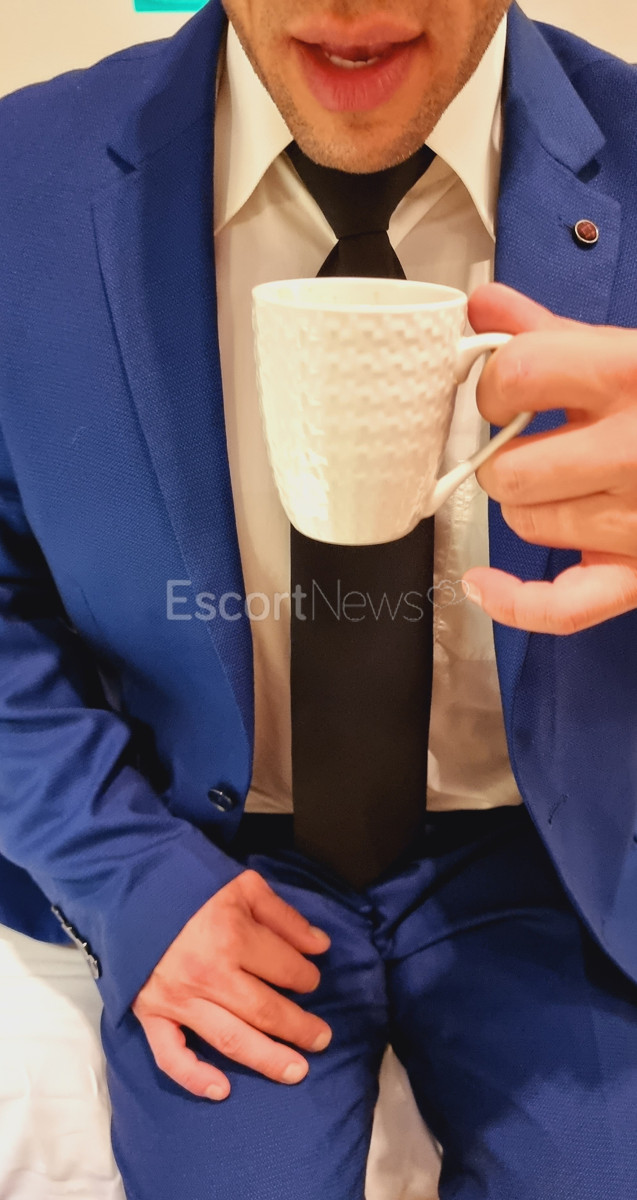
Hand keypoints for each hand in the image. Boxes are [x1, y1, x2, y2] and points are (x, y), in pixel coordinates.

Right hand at [131, 869, 331, 1100]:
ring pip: (232, 1039)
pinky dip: (195, 1078)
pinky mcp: (151, 1014)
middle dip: (300, 1028)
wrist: (133, 891)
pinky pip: (172, 1056)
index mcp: (232, 935)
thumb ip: (285, 917)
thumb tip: (320, 947)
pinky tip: (222, 1090)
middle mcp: (208, 973)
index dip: (307, 977)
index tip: (311, 980)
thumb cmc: (192, 888)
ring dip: (268, 1059)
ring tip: (297, 1071)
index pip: (286, 969)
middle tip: (321, 1038)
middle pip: (266, 1011)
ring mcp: (178, 998)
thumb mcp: (245, 886)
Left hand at [463, 282, 636, 633]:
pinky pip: (561, 606)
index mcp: (630, 378)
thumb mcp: (629, 353)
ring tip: (565, 483)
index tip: (503, 394)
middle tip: (530, 444)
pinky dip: (515, 601)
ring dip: (530, 505)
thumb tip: (483, 308)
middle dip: (505, 455)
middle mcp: (635, 450)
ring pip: (526, 523)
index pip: (517, 377)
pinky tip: (483, 583)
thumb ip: (552, 333)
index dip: (494, 386)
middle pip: (509, 469)